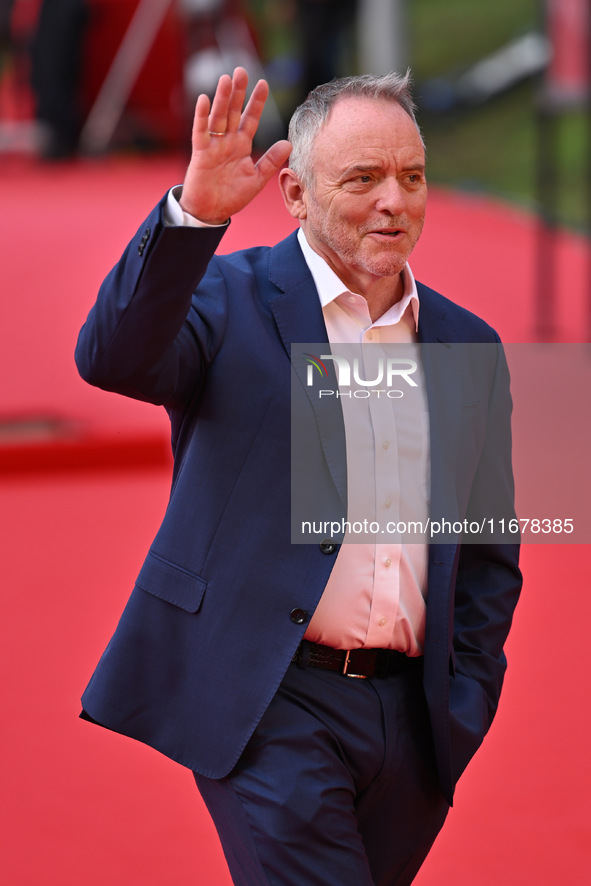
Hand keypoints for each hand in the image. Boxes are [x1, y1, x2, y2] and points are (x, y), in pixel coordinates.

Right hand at [180, 68, 291, 224]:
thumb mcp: (257, 179)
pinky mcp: (200, 153)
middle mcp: (227, 141)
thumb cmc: (232, 196)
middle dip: (238, 92)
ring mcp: (213, 145)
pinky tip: (204, 99)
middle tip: (242, 70)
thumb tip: (288, 144)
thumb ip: (270, 161)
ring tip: (227, 79)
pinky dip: (201, 116)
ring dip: (222, 98)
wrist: (211, 212)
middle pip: (233, 112)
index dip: (256, 102)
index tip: (263, 83)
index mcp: (241, 146)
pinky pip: (200, 132)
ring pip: (218, 117)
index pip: (251, 119)